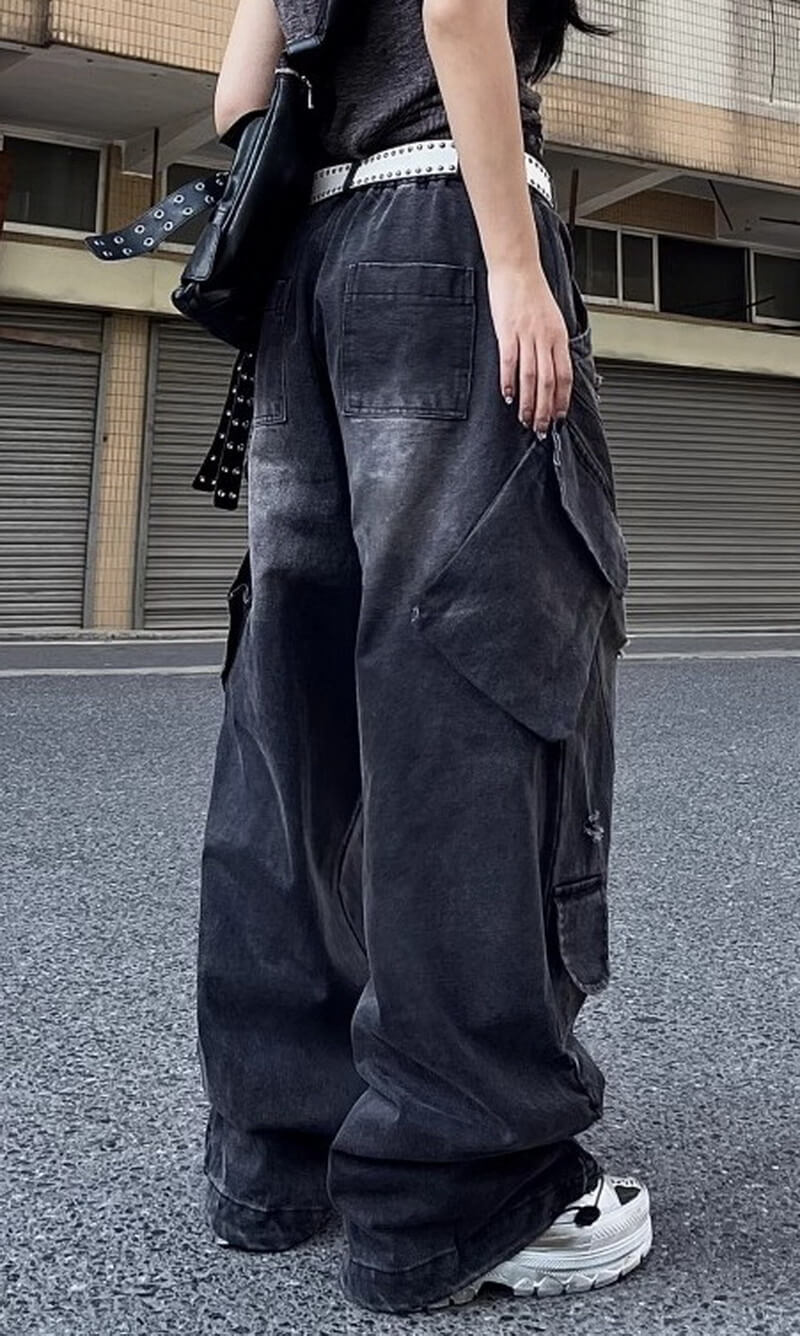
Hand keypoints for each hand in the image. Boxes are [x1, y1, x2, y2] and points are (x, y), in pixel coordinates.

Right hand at [487, 261, 572, 434]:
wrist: (517, 267)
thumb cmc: (532, 292)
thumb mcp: (552, 318)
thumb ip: (553, 343)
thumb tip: (553, 368)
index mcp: (559, 336)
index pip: (565, 376)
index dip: (562, 400)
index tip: (558, 417)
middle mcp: (546, 338)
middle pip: (549, 382)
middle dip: (546, 409)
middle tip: (541, 428)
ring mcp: (527, 336)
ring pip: (531, 377)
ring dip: (529, 403)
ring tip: (525, 419)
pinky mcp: (508, 332)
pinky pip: (510, 363)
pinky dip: (510, 382)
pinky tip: (509, 396)